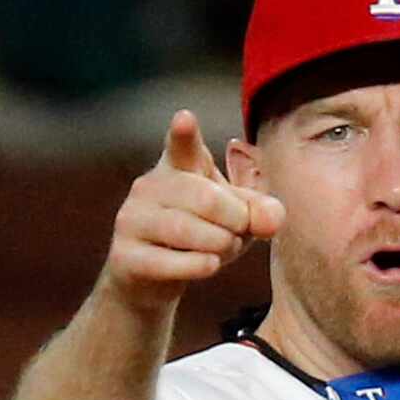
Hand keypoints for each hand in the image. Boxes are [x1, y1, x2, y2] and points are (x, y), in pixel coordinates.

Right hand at [105, 110, 283, 310]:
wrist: (151, 281)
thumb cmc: (200, 238)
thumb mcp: (235, 220)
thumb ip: (258, 211)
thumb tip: (273, 218)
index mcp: (178, 167)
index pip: (182, 146)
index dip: (184, 134)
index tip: (185, 119)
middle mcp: (149, 186)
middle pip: (204, 197)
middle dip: (234, 218)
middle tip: (240, 232)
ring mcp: (132, 219)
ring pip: (184, 229)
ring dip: (219, 244)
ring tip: (225, 250)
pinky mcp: (125, 255)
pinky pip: (167, 262)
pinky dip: (196, 265)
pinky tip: (211, 265)